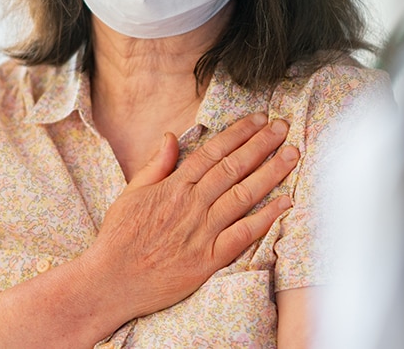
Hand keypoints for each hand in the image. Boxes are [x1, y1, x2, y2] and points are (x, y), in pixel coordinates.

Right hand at [86, 112, 298, 317]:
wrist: (111, 283)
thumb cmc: (119, 239)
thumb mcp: (131, 193)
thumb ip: (156, 165)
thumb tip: (171, 136)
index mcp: (174, 186)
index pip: (214, 152)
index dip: (240, 133)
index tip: (260, 119)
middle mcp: (191, 204)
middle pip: (234, 167)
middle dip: (262, 144)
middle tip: (284, 127)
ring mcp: (202, 231)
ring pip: (244, 195)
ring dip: (271, 172)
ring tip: (292, 154)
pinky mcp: (209, 259)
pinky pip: (243, 234)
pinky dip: (266, 217)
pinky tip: (286, 202)